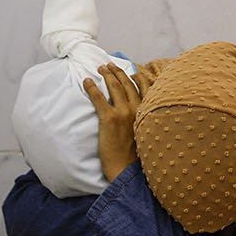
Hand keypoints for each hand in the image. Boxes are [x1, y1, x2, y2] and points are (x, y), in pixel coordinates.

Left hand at [82, 63, 148, 182]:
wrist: (127, 169)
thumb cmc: (137, 156)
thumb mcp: (148, 135)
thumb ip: (145, 121)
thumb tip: (140, 116)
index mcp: (148, 112)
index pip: (146, 87)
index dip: (138, 77)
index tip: (132, 71)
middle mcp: (138, 109)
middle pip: (127, 84)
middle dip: (117, 72)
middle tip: (108, 65)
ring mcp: (123, 113)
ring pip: (114, 87)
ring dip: (106, 75)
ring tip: (99, 69)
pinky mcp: (109, 119)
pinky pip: (98, 98)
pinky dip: (92, 87)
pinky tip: (86, 81)